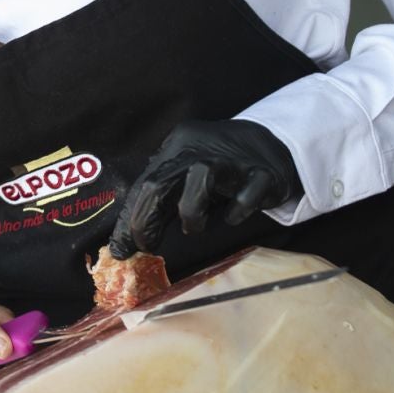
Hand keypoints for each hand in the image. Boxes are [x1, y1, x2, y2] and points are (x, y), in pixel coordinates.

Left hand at [109, 120, 299, 257]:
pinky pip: (246, 196)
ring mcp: (233, 159)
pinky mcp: (263, 173)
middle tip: (147, 247)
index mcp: (177, 145)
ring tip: (194, 228)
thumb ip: (161, 203)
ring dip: (191, 213)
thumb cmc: (220, 168)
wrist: (272, 144)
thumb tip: (127, 242)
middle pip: (160, 181)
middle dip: (145, 221)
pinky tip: (231, 217)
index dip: (129, 218)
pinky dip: (235, 213)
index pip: (144, 183)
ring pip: (200, 179)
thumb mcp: (187, 177)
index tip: (121, 249)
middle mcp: (200, 147)